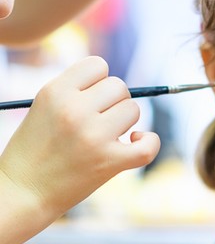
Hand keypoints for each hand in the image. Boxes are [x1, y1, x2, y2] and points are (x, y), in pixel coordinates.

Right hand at [0, 56, 159, 230]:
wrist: (22, 192)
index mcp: (56, 91)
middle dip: (112, 101)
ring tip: (106, 133)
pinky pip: (148, 145)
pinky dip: (149, 142)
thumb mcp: (45, 104)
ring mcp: (93, 137)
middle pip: (119, 86)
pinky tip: (135, 141)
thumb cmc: (34, 146)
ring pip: (133, 109)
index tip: (90, 95)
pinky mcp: (108, 163)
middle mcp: (75, 110)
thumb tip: (112, 81)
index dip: (98, 80)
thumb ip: (76, 87)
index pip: (98, 65)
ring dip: (124, 120)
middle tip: (97, 118)